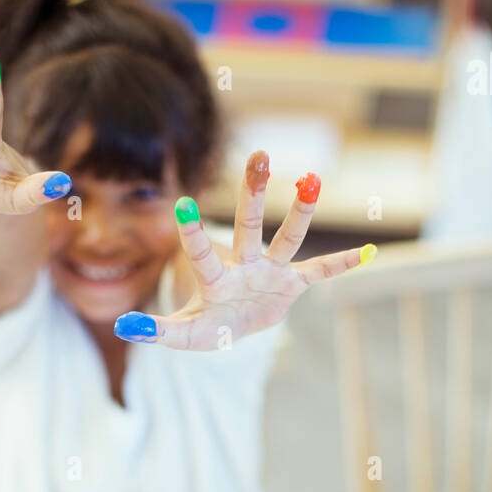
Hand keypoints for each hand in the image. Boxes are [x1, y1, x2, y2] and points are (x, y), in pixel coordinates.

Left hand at [113, 152, 374, 349]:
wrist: (233, 327)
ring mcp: (270, 272)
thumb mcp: (182, 335)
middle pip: (249, 227)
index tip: (183, 202)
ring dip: (301, 213)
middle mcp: (244, 265)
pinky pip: (320, 272)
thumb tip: (122, 327)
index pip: (204, 253)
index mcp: (216, 278)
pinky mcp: (291, 284)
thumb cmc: (206, 327)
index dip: (194, 233)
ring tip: (312, 179)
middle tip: (260, 156)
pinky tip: (368, 251)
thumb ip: (156, 332)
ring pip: (286, 239)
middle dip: (253, 194)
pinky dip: (343, 264)